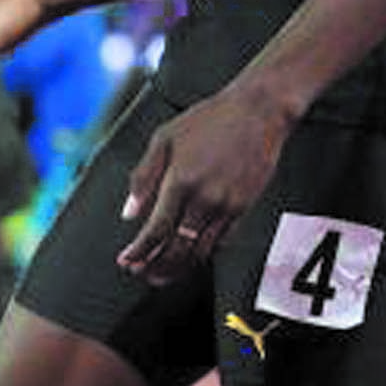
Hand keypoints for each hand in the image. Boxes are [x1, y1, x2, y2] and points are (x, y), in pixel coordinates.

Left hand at [118, 84, 298, 280]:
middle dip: (156, 266)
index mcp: (180, 181)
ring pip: (200, 250)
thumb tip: (130, 212)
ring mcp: (227, 205)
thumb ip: (143, 177)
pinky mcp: (244, 206)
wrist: (258, 111)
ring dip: (179, 267)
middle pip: (177, 247)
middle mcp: (205, 198)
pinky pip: (222, 240)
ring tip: (163, 274)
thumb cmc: (210, 118)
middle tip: (142, 274)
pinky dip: (204, 252)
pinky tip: (192, 255)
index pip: (156, 229)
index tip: (127, 261)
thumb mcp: (164, 138)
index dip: (140, 251)